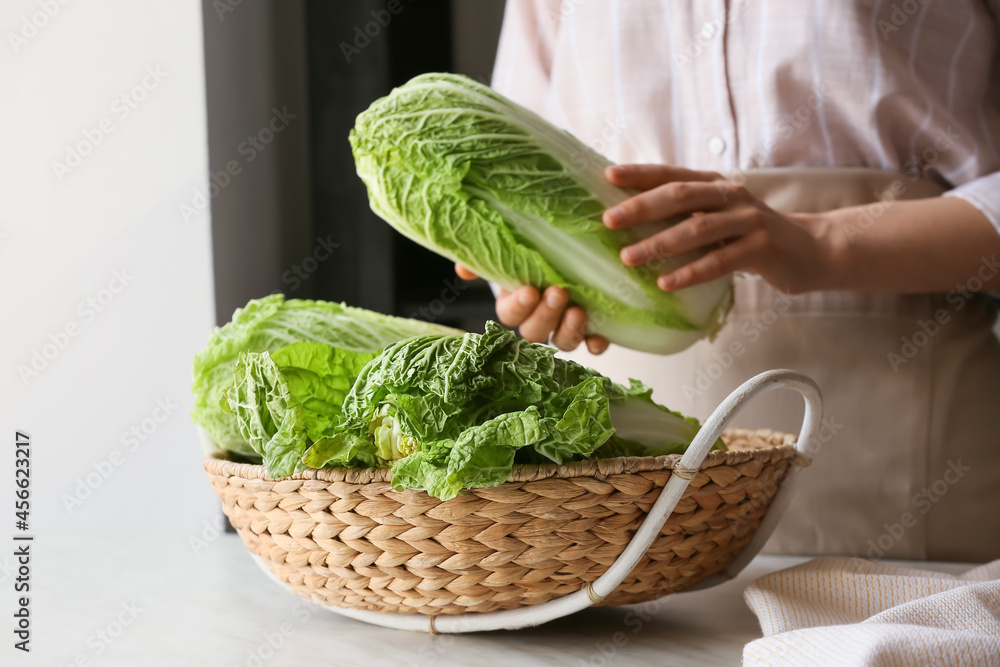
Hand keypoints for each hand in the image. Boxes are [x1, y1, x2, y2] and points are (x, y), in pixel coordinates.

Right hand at [454, 264, 609, 353]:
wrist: (571, 250)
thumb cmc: (537, 250)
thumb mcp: (512, 248)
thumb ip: (489, 258)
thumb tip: (463, 269)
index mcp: (515, 304)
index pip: (510, 314)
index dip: (519, 306)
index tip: (529, 291)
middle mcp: (539, 320)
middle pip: (535, 332)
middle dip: (546, 315)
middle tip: (558, 293)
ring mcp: (564, 326)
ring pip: (562, 342)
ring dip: (569, 330)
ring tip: (578, 311)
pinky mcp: (591, 328)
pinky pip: (592, 344)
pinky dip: (596, 343)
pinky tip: (599, 337)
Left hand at [603, 165, 834, 293]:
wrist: (811, 249)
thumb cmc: (752, 235)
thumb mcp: (720, 216)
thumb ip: (687, 214)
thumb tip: (633, 220)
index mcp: (715, 185)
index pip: (672, 174)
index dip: (640, 173)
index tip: (608, 175)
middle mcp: (730, 196)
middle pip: (680, 196)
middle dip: (641, 207)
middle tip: (608, 220)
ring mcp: (748, 220)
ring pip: (697, 230)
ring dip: (659, 244)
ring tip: (628, 257)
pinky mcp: (761, 248)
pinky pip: (719, 261)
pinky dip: (690, 272)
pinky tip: (666, 283)